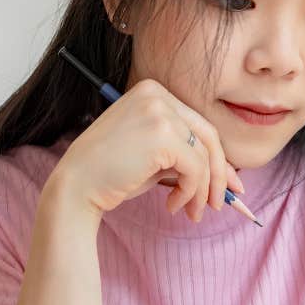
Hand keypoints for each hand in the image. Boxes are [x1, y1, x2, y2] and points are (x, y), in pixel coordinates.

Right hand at [51, 77, 244, 221]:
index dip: (217, 157)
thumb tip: (224, 173)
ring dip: (202, 190)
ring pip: (204, 156)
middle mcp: (157, 95)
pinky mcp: (163, 135)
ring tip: (191, 212)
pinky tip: (173, 206)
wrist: (77, 186)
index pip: (198, 125)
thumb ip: (183, 154)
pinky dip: (190, 192)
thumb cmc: (111, 174)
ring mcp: (160, 112)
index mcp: (153, 92)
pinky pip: (195, 169)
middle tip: (220, 202)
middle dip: (220, 173)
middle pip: (208, 136)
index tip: (227, 183)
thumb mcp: (152, 155)